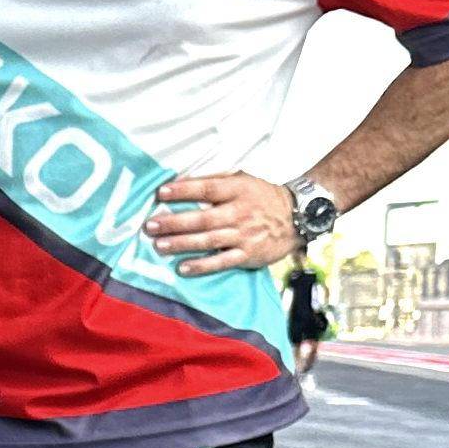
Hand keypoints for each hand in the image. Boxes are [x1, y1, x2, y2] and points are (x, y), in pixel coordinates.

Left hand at [145, 173, 297, 278]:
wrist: (297, 216)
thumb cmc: (262, 197)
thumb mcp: (242, 180)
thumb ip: (215, 181)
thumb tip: (181, 181)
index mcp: (238, 190)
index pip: (208, 189)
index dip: (184, 190)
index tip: (161, 193)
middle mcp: (240, 212)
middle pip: (203, 217)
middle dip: (175, 222)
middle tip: (150, 225)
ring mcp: (244, 235)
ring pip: (209, 240)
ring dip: (182, 243)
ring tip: (158, 245)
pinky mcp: (248, 255)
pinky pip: (222, 262)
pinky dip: (202, 266)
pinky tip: (182, 267)